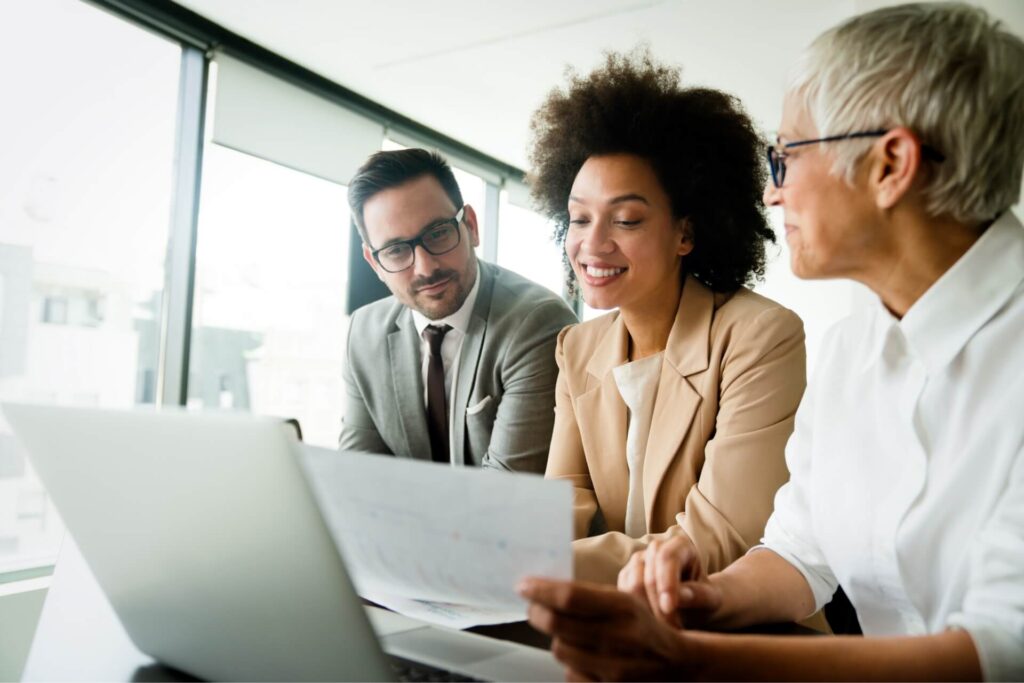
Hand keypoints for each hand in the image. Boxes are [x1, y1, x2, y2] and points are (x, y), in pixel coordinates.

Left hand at [518, 576, 696, 681]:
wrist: (677, 665)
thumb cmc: (643, 626)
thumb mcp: (625, 600)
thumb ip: (589, 594)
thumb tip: (544, 588)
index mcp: (624, 607)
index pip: (569, 597)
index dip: (540, 590)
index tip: (523, 585)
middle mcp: (619, 638)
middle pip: (557, 624)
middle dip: (537, 611)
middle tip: (533, 605)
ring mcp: (614, 668)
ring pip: (560, 649)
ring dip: (556, 638)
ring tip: (564, 631)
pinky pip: (570, 674)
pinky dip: (570, 662)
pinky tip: (580, 654)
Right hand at [616, 536, 721, 627]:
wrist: (692, 605)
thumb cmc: (704, 599)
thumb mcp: (710, 599)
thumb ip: (698, 595)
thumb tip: (678, 596)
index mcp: (681, 546)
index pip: (667, 557)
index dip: (666, 582)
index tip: (669, 607)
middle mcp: (656, 548)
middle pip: (647, 573)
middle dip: (657, 604)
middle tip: (672, 629)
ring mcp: (638, 561)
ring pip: (632, 585)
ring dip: (647, 611)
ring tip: (666, 629)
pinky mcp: (626, 576)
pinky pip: (623, 594)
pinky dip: (636, 612)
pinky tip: (653, 624)